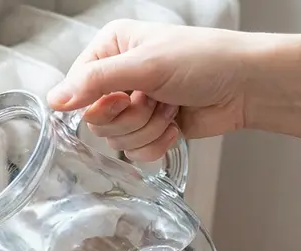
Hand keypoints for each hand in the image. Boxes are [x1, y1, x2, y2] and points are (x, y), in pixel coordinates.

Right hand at [46, 20, 267, 161]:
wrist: (247, 85)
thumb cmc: (205, 60)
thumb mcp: (145, 65)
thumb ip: (96, 82)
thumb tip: (53, 100)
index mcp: (111, 48)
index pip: (77, 88)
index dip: (98, 103)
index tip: (123, 98)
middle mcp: (119, 76)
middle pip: (96, 118)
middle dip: (130, 117)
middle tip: (155, 100)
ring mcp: (135, 105)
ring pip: (116, 139)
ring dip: (147, 128)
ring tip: (171, 108)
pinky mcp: (151, 129)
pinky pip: (134, 152)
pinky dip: (156, 144)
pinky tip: (175, 127)